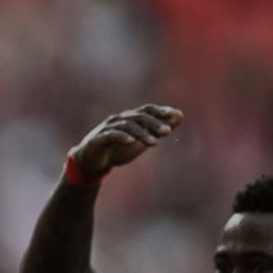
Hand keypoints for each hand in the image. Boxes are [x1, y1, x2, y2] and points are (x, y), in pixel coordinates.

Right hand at [69, 104, 183, 174]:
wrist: (92, 161)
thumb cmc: (118, 149)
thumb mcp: (141, 141)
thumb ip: (158, 130)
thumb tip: (180, 115)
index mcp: (130, 119)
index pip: (146, 110)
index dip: (159, 111)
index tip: (173, 114)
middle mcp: (119, 119)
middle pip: (138, 117)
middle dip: (154, 123)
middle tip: (167, 132)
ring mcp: (108, 128)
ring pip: (127, 126)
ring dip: (142, 133)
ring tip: (154, 143)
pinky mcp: (98, 139)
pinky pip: (111, 135)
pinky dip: (122, 137)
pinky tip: (131, 142)